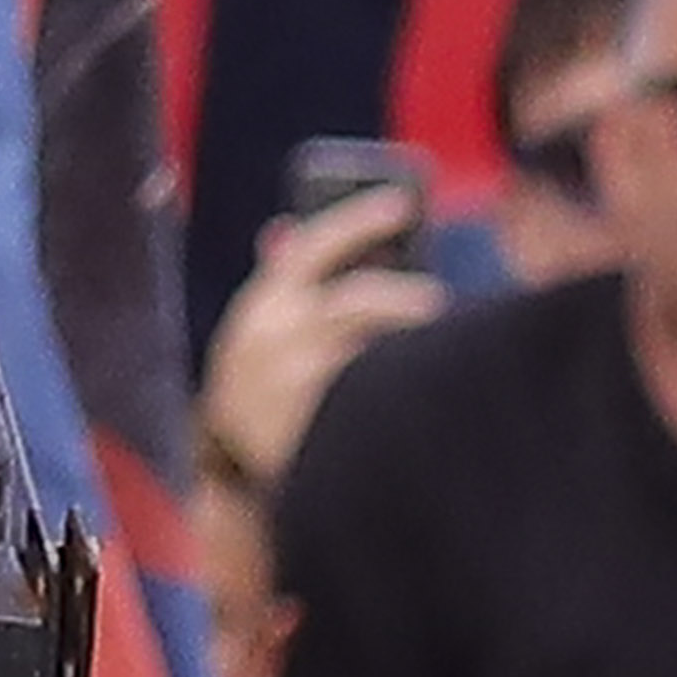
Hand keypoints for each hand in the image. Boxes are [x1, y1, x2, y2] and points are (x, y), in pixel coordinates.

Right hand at [199, 177, 441, 498]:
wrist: (234, 475)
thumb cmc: (260, 392)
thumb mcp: (258, 335)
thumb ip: (283, 288)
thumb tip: (285, 231)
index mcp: (262, 305)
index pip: (311, 245)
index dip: (357, 219)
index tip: (400, 201)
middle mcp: (274, 336)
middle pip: (356, 301)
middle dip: (403, 296)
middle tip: (437, 298)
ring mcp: (295, 381)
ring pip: (374, 351)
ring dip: (413, 343)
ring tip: (443, 344)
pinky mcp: (318, 423)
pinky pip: (378, 396)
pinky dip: (406, 387)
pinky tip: (430, 390)